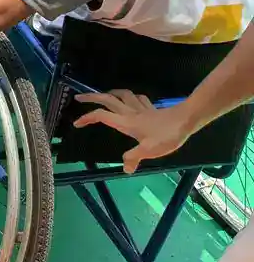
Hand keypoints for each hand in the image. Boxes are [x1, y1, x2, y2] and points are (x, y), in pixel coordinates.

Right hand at [73, 91, 190, 173]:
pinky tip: (132, 99)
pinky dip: (130, 96)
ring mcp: (140, 108)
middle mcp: (129, 112)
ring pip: (121, 95)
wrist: (185, 120)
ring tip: (104, 94)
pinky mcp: (151, 107)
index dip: (87, 118)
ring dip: (109, 93)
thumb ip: (134, 157)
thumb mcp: (149, 150)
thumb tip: (124, 169)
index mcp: (125, 122)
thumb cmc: (166, 135)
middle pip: (106, 99)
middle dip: (91, 97)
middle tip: (79, 97)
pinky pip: (137, 98)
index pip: (101, 116)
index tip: (77, 123)